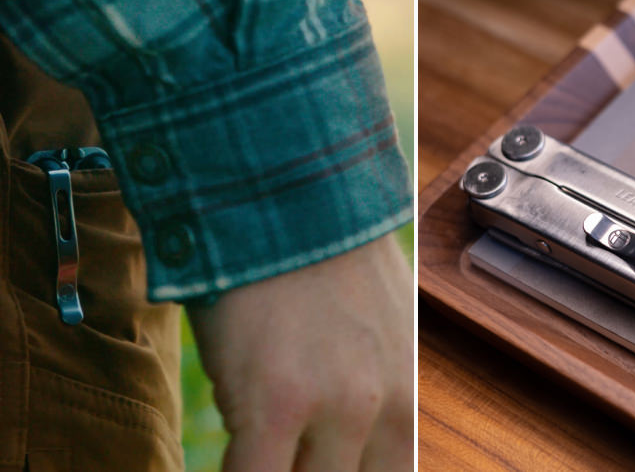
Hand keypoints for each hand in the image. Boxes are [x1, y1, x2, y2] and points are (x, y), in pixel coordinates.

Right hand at [186, 235, 413, 470]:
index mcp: (407, 392)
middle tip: (282, 448)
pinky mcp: (276, 405)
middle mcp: (385, 406)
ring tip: (253, 441)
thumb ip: (364, 387)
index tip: (310, 459)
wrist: (286, 190)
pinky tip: (228, 454)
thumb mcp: (372, 326)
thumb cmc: (319, 252)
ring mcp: (334, 408)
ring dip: (275, 468)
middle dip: (311, 469)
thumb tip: (337, 435)